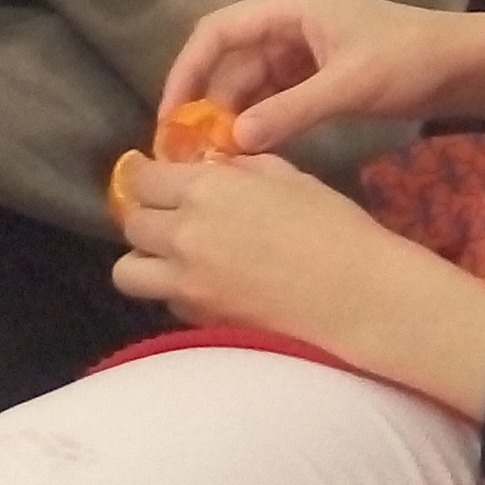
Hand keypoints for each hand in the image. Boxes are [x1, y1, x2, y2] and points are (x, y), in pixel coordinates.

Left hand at [114, 150, 484, 411]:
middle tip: (168, 213)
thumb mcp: (291, 178)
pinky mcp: (199, 318)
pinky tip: (205, 284)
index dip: (144, 175)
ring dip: (143, 258)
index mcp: (208, 189)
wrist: (357, 295)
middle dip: (145, 213)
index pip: (143, 178)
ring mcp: (187, 282)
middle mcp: (185, 233)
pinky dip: (174, 291)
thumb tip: (218, 166)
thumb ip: (243, 169)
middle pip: (131, 221)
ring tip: (171, 255)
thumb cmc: (335, 227)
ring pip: (127, 270)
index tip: (151, 175)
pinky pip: (164, 301)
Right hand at [164, 0, 484, 150]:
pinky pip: (275, 98)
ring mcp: (303, 51)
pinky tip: (251, 156)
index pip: (215, 32)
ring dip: (233, 119)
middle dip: (206, 105)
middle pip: (228, 63)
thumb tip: (232, 142)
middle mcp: (287, 24)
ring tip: (216, 164)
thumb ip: (290, 112)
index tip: (169, 118)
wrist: (466, 65)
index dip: (185, 72)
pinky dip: (261, 122)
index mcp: (288, 9)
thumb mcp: (348, 86)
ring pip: (250, 85)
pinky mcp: (318, 76)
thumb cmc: (409, 60)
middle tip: (189, 156)